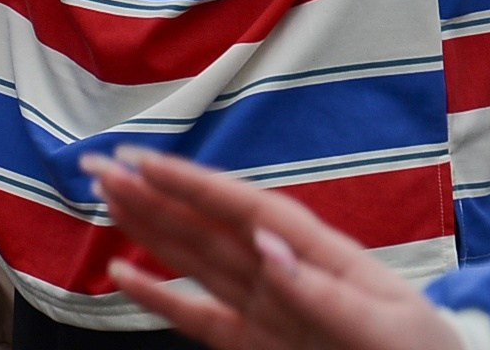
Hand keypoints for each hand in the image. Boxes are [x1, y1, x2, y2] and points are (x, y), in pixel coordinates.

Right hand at [83, 148, 461, 349]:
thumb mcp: (388, 325)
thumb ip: (323, 292)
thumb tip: (266, 245)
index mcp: (321, 255)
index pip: (245, 209)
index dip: (193, 184)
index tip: (144, 159)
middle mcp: (285, 274)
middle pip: (209, 227)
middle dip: (155, 193)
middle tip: (101, 164)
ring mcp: (267, 310)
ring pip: (196, 259)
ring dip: (150, 227)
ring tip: (107, 196)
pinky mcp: (257, 346)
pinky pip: (199, 318)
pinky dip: (159, 297)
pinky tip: (123, 273)